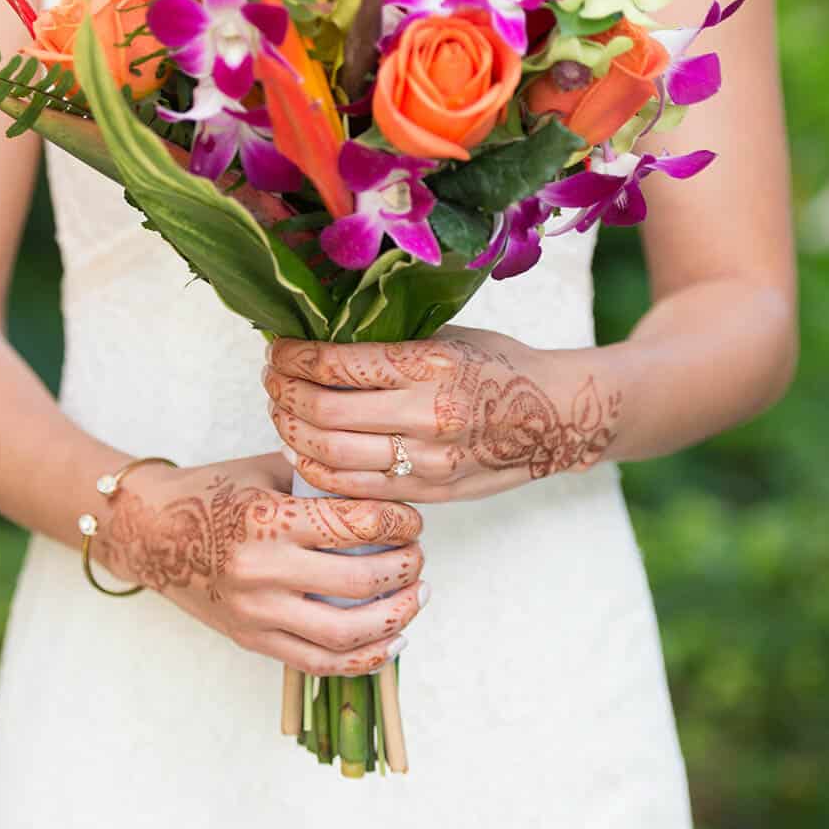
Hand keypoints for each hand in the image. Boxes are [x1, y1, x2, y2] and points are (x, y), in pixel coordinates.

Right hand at [90, 454, 424, 675]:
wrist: (151, 533)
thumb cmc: (213, 493)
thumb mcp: (266, 471)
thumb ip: (321, 481)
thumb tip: (388, 491)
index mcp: (267, 518)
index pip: (357, 525)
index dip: (399, 522)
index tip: (411, 519)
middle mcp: (261, 569)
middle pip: (359, 580)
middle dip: (405, 567)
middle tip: (418, 555)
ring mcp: (256, 611)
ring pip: (345, 632)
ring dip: (396, 616)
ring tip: (417, 596)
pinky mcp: (252, 639)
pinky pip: (319, 662)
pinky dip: (364, 658)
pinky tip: (393, 640)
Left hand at [263, 329, 621, 502]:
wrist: (557, 418)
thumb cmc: (500, 367)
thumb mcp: (450, 336)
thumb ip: (392, 341)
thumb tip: (322, 335)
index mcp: (430, 363)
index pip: (336, 363)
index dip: (292, 356)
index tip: (277, 348)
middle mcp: (426, 413)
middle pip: (323, 410)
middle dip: (282, 393)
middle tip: (271, 379)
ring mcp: (427, 459)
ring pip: (330, 454)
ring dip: (291, 431)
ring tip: (281, 412)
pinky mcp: (429, 492)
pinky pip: (354, 488)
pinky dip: (317, 469)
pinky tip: (304, 451)